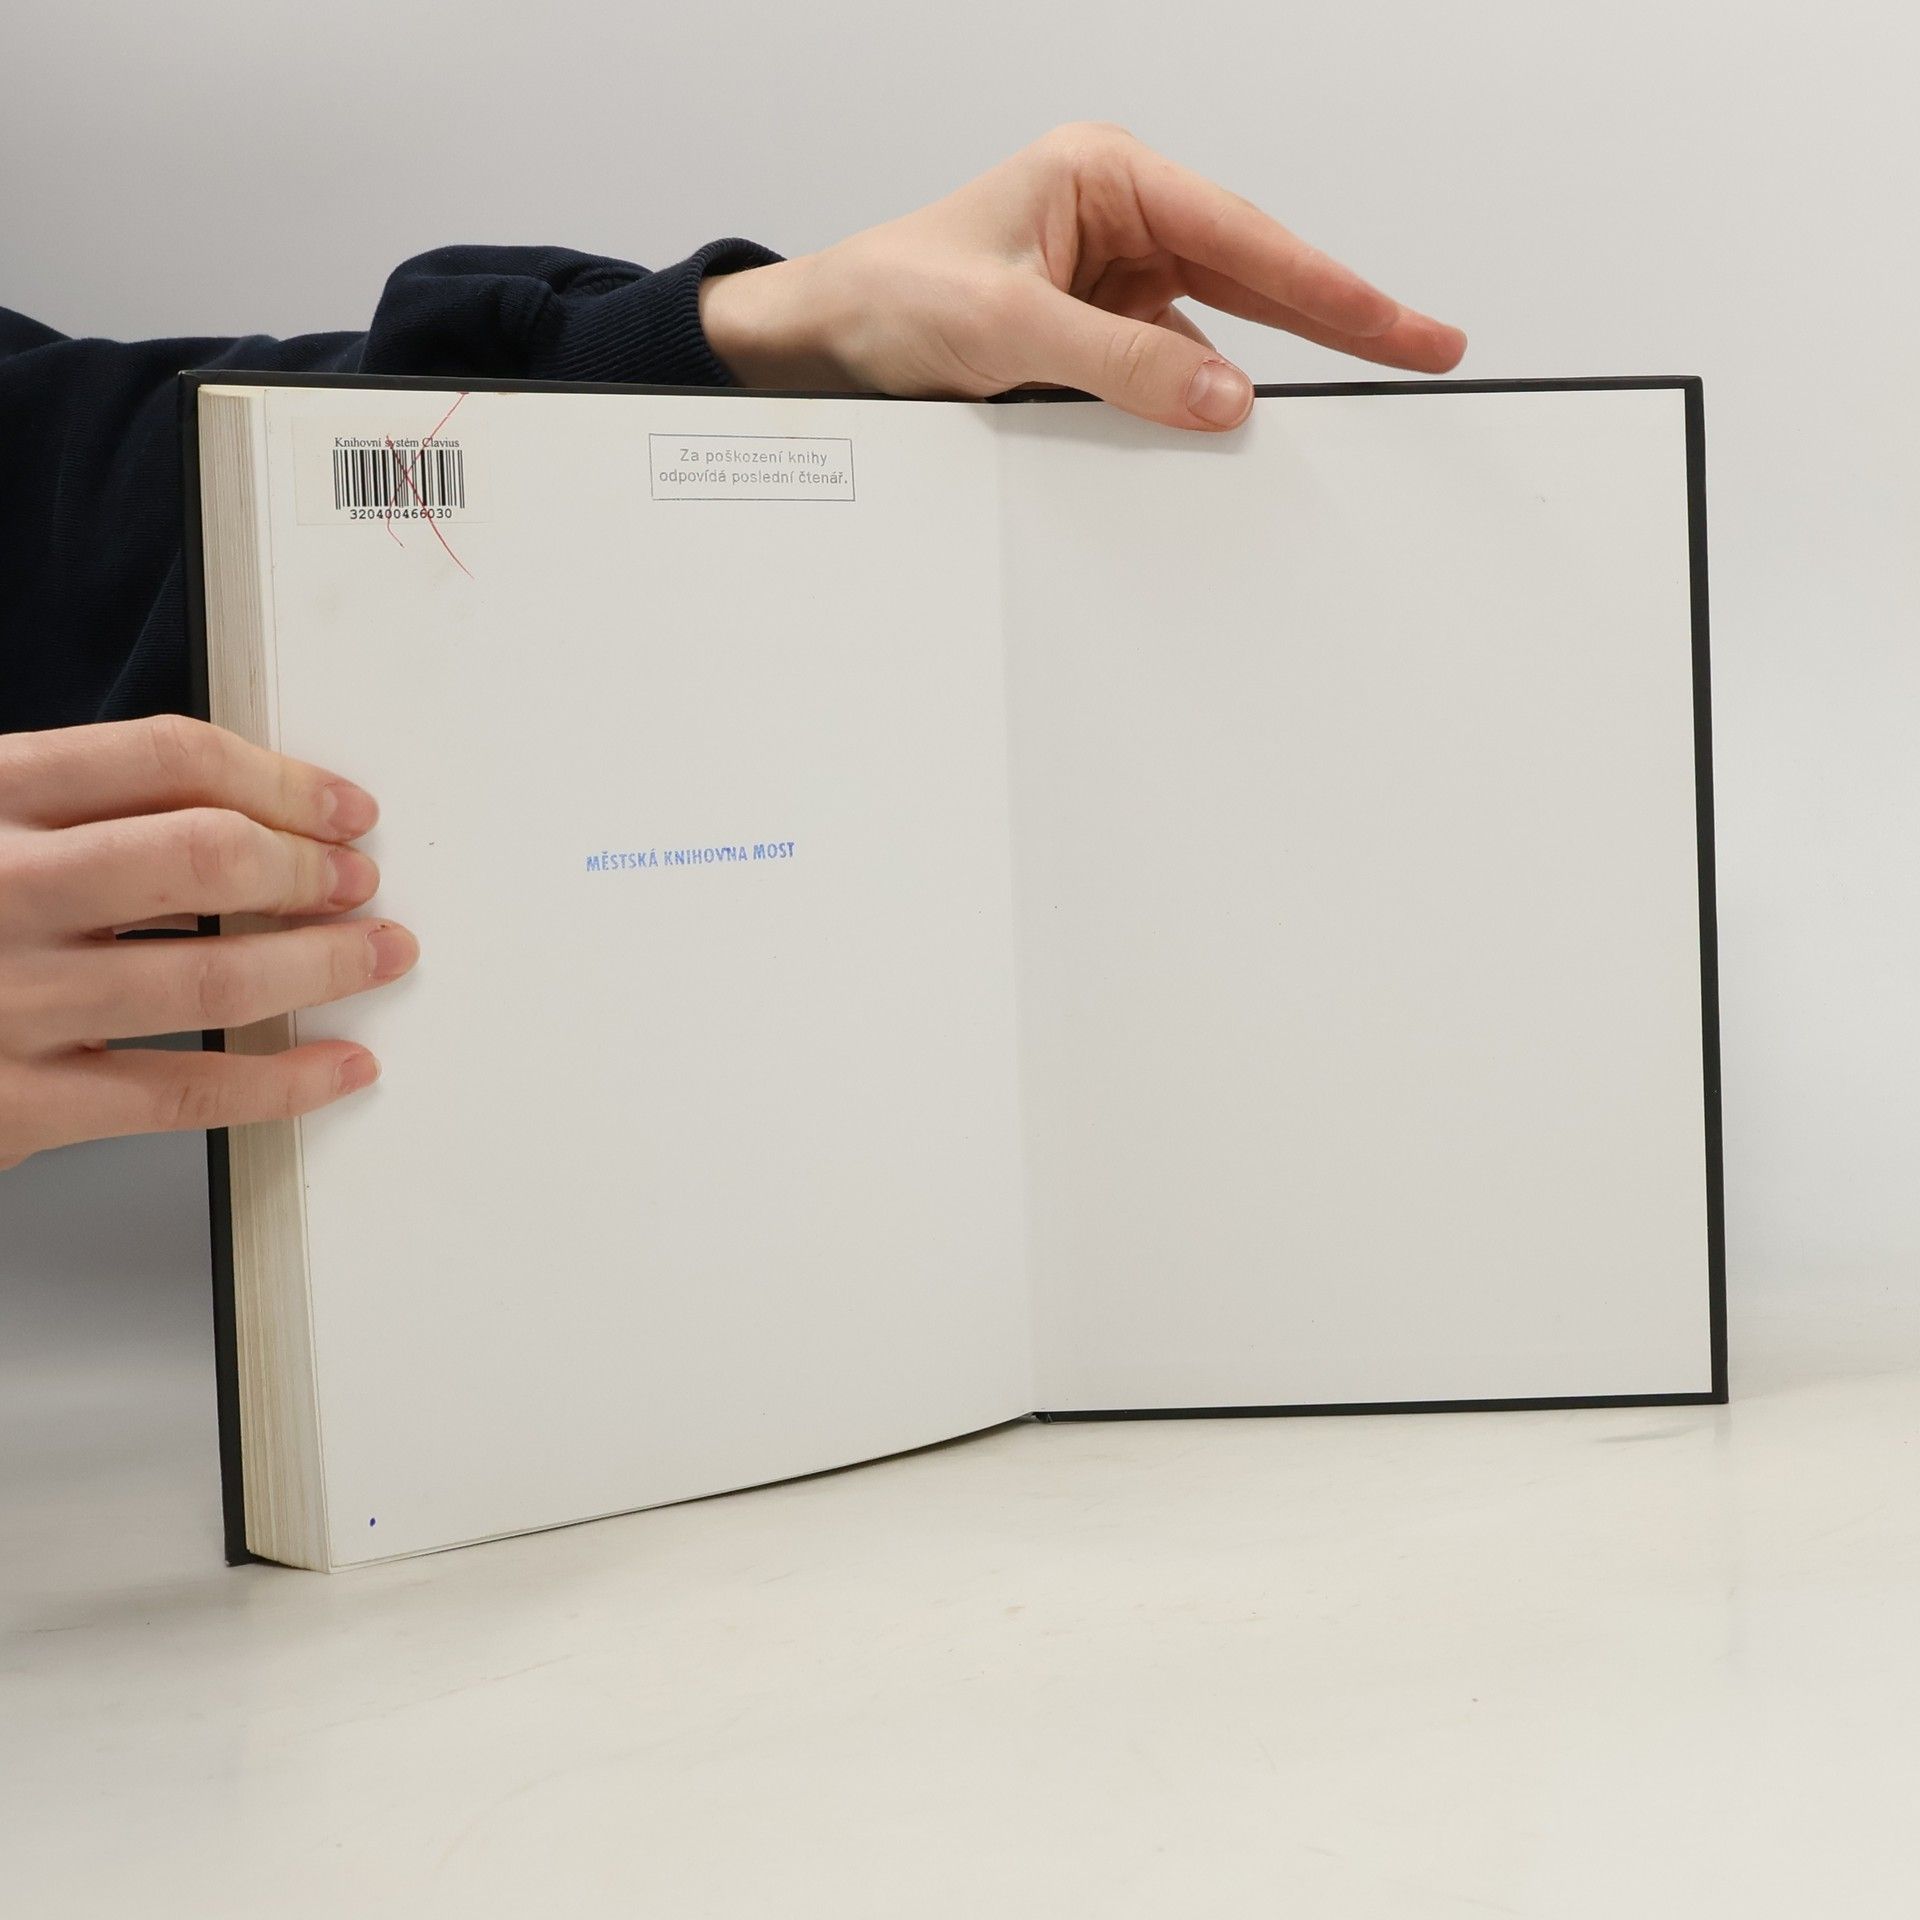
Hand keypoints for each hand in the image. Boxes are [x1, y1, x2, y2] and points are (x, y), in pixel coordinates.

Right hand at [0, 715, 417, 1169]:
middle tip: (361, 882)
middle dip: (310, 867)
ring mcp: (9, 1000)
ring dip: (325, 965)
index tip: (340, 806)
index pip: (165, 759)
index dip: (280, 779)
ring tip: (379, 955)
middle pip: (204, 856)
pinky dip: (283, 1082)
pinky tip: (338, 1064)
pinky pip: (184, 1094)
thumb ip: (66, 809)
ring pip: (214, 975)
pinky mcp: (15, 1106)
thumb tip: (231, 810)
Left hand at [700, 121, 1467, 430]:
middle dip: (1339, 316)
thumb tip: (1222, 400)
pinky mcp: (1096, 337)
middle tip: (1429, 350)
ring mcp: (1112, 281)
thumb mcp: (1008, 330)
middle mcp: (1119, 222)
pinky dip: (1194, 406)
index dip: (1333, 288)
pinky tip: (1221, 432)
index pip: (1244, 238)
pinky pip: (1167, 374)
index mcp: (1106, 178)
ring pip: (1216, 332)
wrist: (820, 342)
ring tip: (1354, 391)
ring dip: (1258, 375)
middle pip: (1255, 275)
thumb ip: (1120, 367)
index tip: (1403, 326)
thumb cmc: (890, 295)